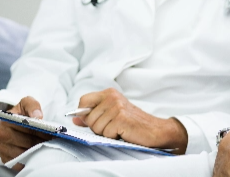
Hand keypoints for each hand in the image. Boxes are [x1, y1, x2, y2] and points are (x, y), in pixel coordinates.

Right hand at [0, 96, 53, 170]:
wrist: (15, 123)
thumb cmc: (22, 113)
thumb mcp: (27, 103)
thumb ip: (32, 106)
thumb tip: (37, 116)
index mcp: (7, 120)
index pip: (27, 127)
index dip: (41, 130)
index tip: (51, 131)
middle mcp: (2, 135)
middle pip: (28, 141)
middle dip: (42, 141)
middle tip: (53, 140)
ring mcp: (3, 148)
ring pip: (26, 153)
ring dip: (38, 150)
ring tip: (48, 146)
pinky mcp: (6, 159)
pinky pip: (21, 162)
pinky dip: (31, 159)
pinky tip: (39, 154)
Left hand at [73, 88, 187, 152]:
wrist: (154, 130)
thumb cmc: (133, 123)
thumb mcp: (111, 115)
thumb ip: (92, 115)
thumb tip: (75, 117)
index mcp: (109, 93)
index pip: (83, 100)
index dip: (84, 114)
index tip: (94, 119)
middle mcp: (112, 97)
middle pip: (88, 117)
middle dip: (97, 127)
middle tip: (113, 126)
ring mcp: (117, 107)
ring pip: (96, 127)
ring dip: (106, 133)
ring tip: (119, 129)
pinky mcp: (121, 118)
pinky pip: (106, 133)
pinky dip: (114, 136)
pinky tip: (124, 132)